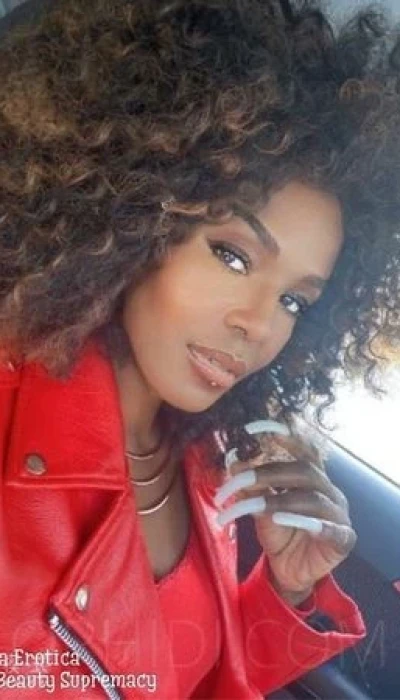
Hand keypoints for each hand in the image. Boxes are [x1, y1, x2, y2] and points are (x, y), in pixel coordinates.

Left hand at [214, 425, 356, 597]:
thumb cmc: (280, 534)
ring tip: (251, 506)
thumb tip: (234, 464)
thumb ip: (253, 488)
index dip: (286, 437)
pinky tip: (281, 520)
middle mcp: (330, 492)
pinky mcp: (343, 541)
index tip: (258, 430)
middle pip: (304, 472)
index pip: (305, 451)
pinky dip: (307, 523)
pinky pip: (330, 530)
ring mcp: (340, 516)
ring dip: (278, 500)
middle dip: (268, 472)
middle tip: (237, 479)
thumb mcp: (261, 509)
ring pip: (313, 500)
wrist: (289, 572)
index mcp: (314, 479)